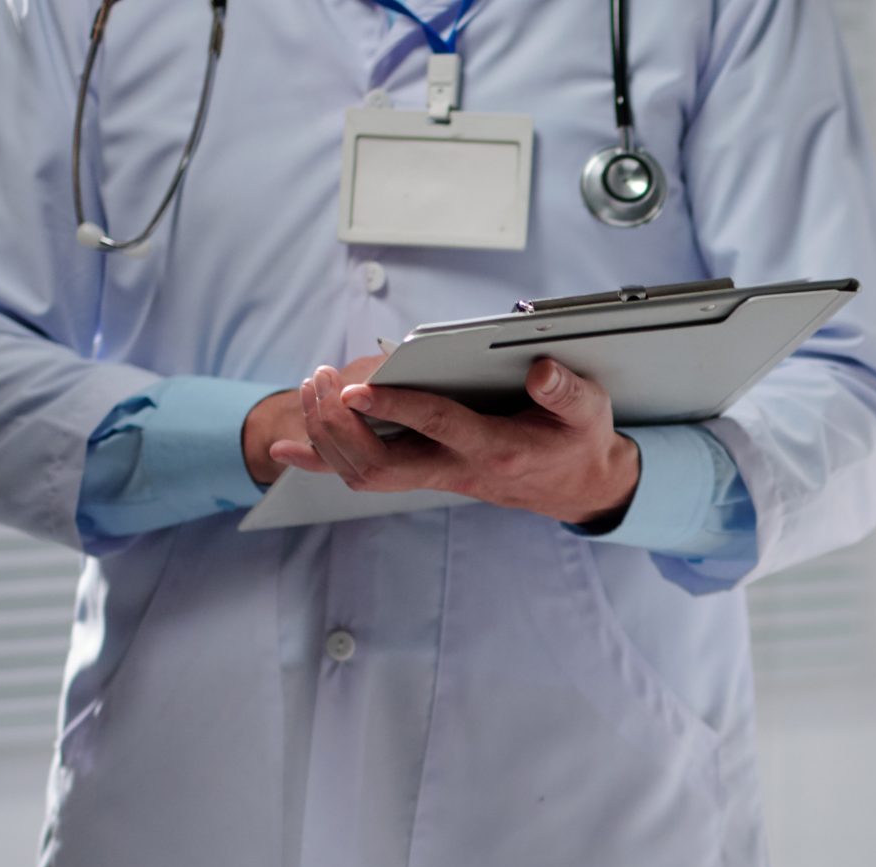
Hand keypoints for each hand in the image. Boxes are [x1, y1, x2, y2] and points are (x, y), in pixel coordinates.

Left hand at [268, 356, 641, 529]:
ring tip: (312, 385)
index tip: (354, 389)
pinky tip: (286, 447)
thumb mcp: (589, 411)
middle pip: (382, 465)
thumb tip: (539, 370)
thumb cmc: (578, 440)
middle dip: (339, 427)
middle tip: (321, 382)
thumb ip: (566, 392)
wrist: (577, 486)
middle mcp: (458, 471)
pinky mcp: (424, 475)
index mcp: (496, 450)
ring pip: (365, 474)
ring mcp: (437, 478)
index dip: (394, 409)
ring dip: (327, 435)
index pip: (437, 427)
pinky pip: (364, 476)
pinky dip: (321, 461)